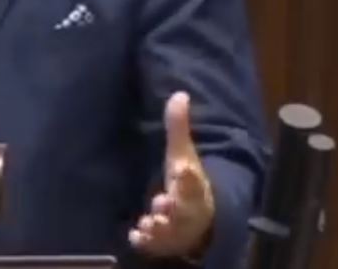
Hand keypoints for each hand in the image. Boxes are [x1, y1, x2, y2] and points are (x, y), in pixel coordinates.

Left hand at [130, 92, 215, 259]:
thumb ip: (178, 127)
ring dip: (160, 226)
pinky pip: (157, 245)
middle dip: (174, 207)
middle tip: (162, 201)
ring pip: (172, 231)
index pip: (194, 180)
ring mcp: (178, 228)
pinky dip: (147, 242)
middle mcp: (188, 208)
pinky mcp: (166, 242)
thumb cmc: (186, 183)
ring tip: (149, 221)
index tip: (183, 169)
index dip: (189, 176)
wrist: (201, 219)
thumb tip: (179, 93)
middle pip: (185, 210)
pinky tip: (135, 236)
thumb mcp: (182, 154)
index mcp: (193, 185)